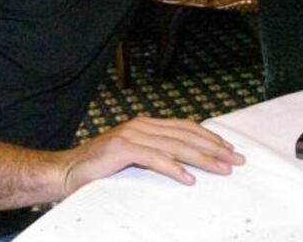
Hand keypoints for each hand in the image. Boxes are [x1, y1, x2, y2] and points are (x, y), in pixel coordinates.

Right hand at [58, 116, 245, 195]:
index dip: (210, 138)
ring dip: (202, 158)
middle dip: (214, 148)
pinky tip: (188, 179)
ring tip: (221, 169)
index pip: (186, 128)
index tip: (230, 150)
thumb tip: (187, 162)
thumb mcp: (134, 156)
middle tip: (236, 160)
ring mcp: (131, 135)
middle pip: (186, 135)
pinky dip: (173, 168)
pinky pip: (153, 158)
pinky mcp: (121, 149)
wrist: (66, 171)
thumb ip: (156, 153)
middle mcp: (141, 125)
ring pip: (175, 145)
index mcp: (147, 124)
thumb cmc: (101, 168)